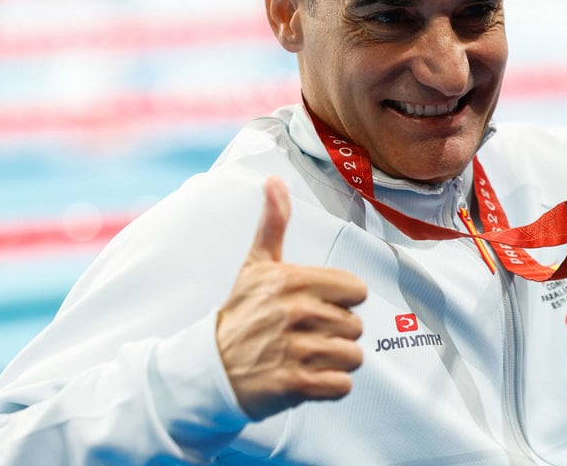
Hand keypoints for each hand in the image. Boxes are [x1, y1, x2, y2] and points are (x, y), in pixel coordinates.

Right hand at [217, 177, 367, 420]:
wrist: (210, 369)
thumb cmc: (240, 313)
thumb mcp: (255, 265)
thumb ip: (273, 223)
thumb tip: (273, 180)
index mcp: (293, 281)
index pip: (356, 289)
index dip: (342, 299)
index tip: (319, 304)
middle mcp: (297, 314)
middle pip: (356, 325)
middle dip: (337, 332)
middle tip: (307, 334)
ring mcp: (296, 350)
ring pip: (353, 356)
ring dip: (335, 360)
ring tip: (308, 356)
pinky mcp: (295, 385)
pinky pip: (343, 385)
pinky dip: (331, 386)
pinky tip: (309, 377)